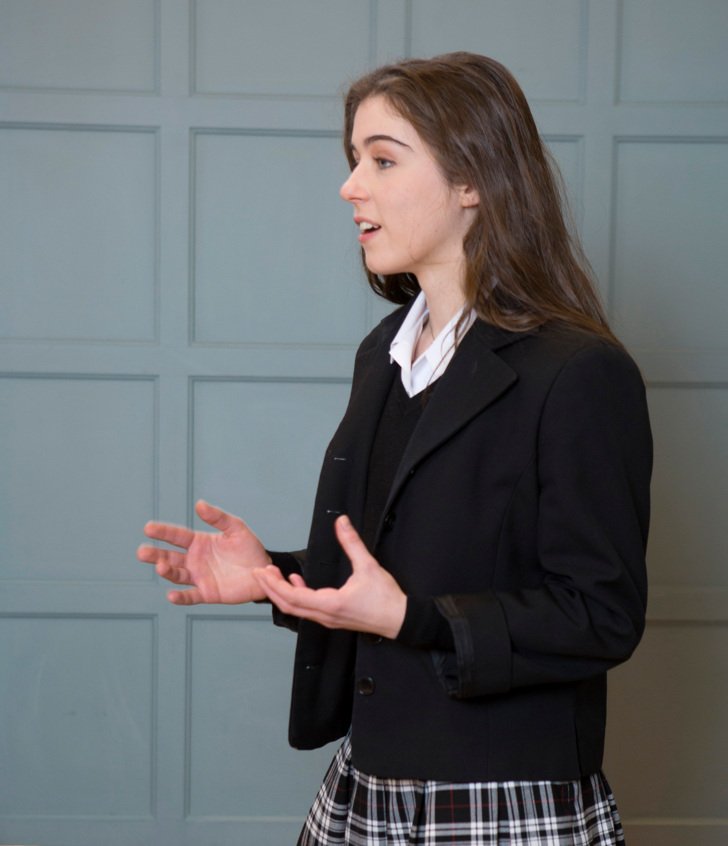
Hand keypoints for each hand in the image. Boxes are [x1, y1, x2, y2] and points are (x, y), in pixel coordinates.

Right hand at [137, 500, 270, 604]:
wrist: (263, 571)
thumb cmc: (249, 548)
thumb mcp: (236, 528)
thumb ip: (218, 517)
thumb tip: (199, 504)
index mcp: (200, 542)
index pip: (177, 536)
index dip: (163, 532)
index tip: (148, 528)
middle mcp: (195, 560)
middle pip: (170, 557)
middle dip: (155, 554)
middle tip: (142, 552)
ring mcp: (199, 577)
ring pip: (177, 575)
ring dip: (167, 572)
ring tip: (161, 567)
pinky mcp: (207, 593)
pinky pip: (190, 596)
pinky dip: (180, 598)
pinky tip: (171, 596)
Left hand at [253, 515, 406, 638]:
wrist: (399, 620)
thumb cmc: (385, 599)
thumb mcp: (369, 566)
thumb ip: (352, 542)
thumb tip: (342, 522)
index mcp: (331, 604)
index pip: (294, 597)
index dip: (275, 584)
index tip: (263, 571)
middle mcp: (326, 615)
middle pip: (288, 605)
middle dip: (271, 589)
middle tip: (258, 572)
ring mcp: (329, 619)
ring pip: (297, 609)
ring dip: (282, 593)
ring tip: (271, 576)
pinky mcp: (333, 618)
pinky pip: (307, 609)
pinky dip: (296, 596)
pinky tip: (296, 582)